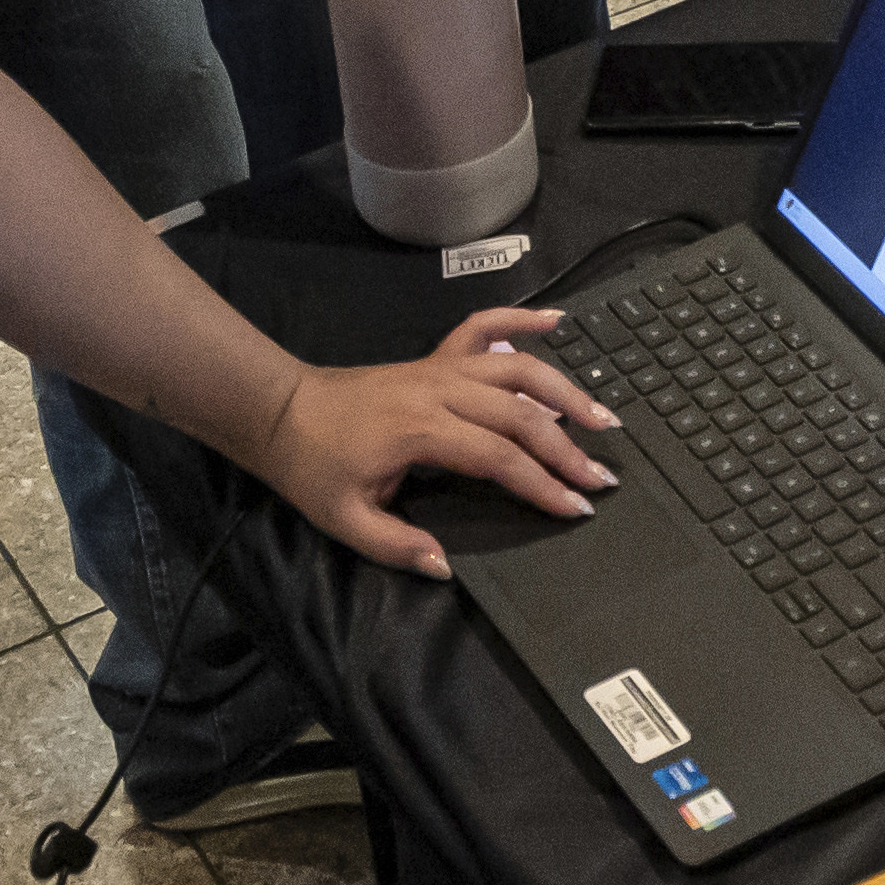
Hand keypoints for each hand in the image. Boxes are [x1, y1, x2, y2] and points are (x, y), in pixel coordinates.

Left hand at [253, 309, 622, 574]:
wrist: (281, 411)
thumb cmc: (312, 467)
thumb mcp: (344, 520)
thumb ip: (396, 546)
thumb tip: (446, 566)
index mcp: (421, 431)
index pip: (499, 458)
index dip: (542, 484)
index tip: (575, 508)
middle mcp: (439, 391)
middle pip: (520, 415)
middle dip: (567, 449)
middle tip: (602, 480)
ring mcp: (439, 367)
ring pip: (515, 369)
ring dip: (564, 390)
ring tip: (603, 417)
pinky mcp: (435, 357)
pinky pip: (483, 327)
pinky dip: (520, 318)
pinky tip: (556, 319)